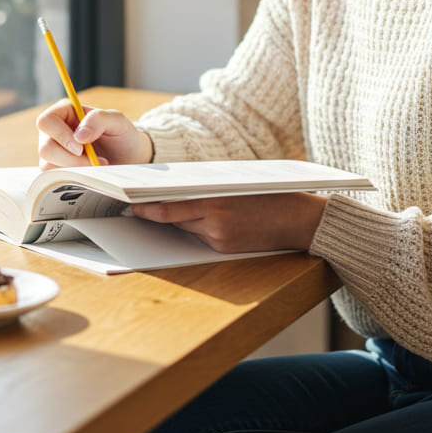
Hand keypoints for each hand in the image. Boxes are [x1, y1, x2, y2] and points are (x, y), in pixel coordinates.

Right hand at [36, 99, 153, 169]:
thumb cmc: (121, 134)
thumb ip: (98, 120)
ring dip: (75, 170)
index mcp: (64, 113)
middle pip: (45, 148)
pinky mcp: (58, 171)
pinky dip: (74, 179)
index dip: (60, 136)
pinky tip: (90, 175)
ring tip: (97, 167)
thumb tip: (78, 136)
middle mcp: (54, 133)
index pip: (46, 122)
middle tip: (95, 162)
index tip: (81, 148)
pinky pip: (55, 180)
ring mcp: (54, 153)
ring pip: (48, 166)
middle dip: (71, 160)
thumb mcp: (117, 120)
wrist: (129, 157)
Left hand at [131, 192, 327, 252]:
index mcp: (216, 200)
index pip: (170, 207)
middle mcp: (215, 222)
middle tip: (134, 207)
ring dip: (176, 220)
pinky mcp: (227, 249)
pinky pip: (202, 238)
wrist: (301, 220)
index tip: (129, 204)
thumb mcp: (237, 183)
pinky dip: (196, 229)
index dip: (147, 208)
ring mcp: (220, 238)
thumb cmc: (271, 193)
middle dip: (156, 212)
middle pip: (174, 218)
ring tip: (157, 210)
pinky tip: (193, 220)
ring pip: (186, 227)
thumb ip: (208, 187)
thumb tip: (177, 187)